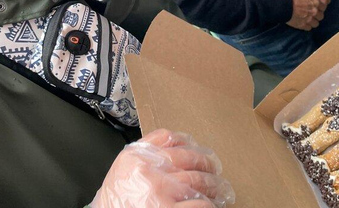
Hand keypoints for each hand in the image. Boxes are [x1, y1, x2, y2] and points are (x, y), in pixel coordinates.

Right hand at [91, 129, 235, 207]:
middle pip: (188, 159)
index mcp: (136, 156)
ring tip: (221, 191)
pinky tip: (209, 206)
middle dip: (208, 165)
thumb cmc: (117, 200)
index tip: (200, 149)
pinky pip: (198, 205)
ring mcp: (160, 192)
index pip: (169, 138)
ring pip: (198, 182)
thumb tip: (181, 142)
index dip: (190, 143)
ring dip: (214, 186)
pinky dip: (207, 206)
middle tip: (217, 172)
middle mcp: (148, 170)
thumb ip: (147, 151)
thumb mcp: (124, 168)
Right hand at [288, 0, 324, 30]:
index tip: (317, 8)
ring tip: (308, 20)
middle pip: (321, 16)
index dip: (320, 8)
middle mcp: (314, 12)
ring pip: (316, 24)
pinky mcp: (303, 25)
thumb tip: (317, 0)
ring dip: (313, 22)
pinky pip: (309, 28)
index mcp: (316, 3)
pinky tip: (303, 23)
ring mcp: (309, 20)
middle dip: (317, 16)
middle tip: (312, 14)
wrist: (285, 5)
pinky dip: (307, 26)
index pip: (324, 7)